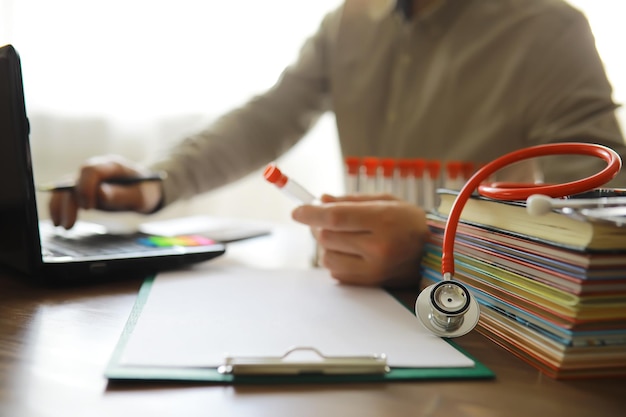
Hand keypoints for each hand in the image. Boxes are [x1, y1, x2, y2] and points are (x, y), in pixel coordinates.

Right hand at [48, 155, 162, 228]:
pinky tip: (59, 222)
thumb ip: (121, 194)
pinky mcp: (85, 189)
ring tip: (61, 226)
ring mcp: (89, 179)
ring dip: (59, 206)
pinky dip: (60, 207)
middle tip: (69, 225)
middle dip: (69, 202)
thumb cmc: (145, 191)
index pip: (90, 170)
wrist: (146, 189)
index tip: (88, 208)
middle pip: (75, 180)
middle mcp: (97, 169)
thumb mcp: (140, 196)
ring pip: (66, 188)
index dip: (85, 188)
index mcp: (112, 165)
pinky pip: (67, 195)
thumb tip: (100, 193)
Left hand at [291, 194, 427, 286]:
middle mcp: (378, 247)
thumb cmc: (409, 221)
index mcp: (383, 220)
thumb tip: (321, 200)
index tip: (297, 211)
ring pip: (327, 256)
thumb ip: (351, 201)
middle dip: (318, 226)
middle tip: (324, 219)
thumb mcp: (385, 201)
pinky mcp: (369, 283)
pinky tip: (350, 252)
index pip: (336, 218)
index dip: (311, 213)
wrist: (435, 252)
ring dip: (326, 245)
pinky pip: (335, 272)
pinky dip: (335, 259)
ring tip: (342, 237)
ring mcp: (373, 269)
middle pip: (327, 237)